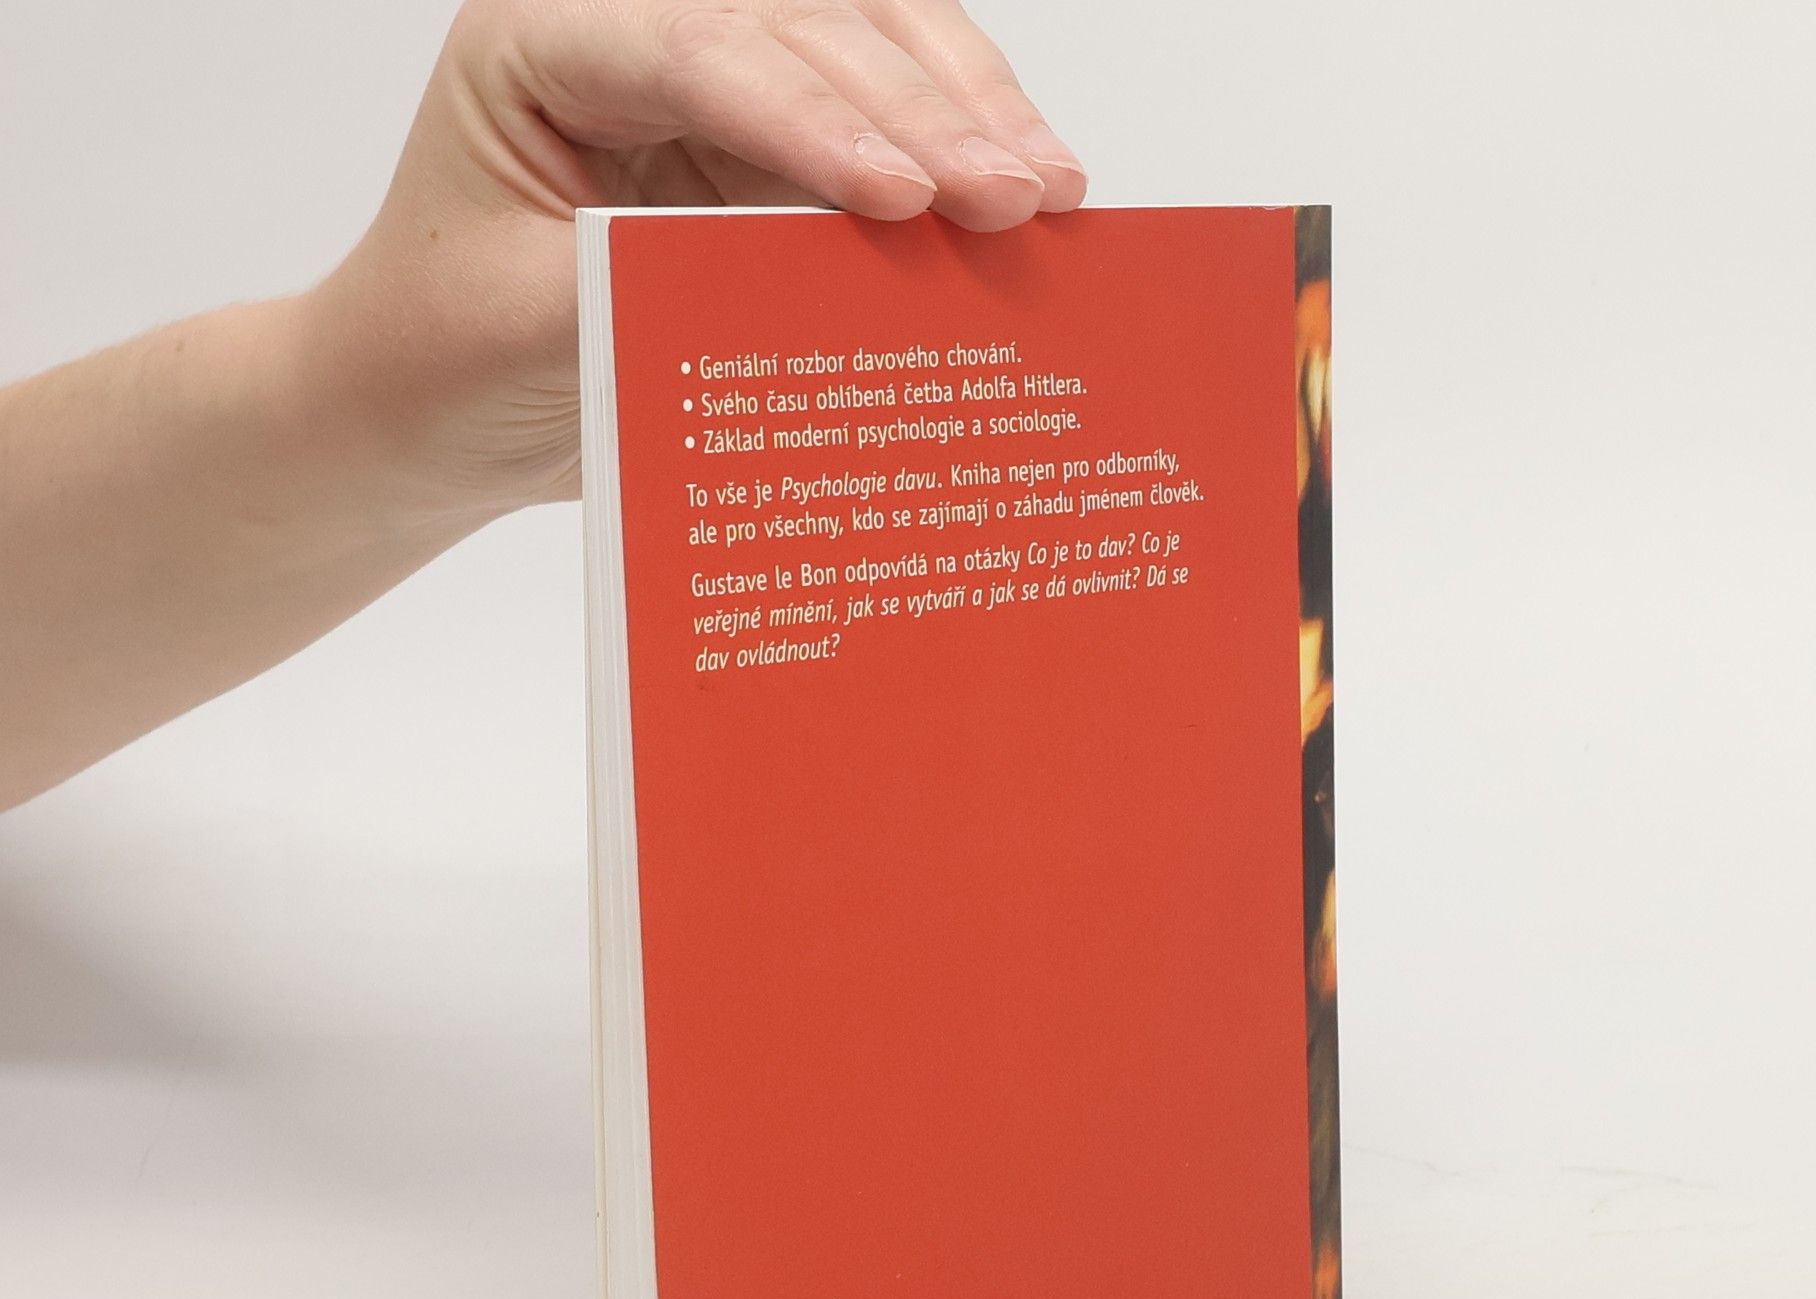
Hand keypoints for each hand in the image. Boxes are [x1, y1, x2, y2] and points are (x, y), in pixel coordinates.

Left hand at [306, 0, 1086, 520]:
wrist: (428, 408)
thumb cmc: (444, 359)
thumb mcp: (532, 329)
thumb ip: (664, 287)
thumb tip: (828, 281)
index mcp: (543, 40)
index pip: (699, 50)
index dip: (815, 118)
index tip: (906, 198)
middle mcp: (631, 26)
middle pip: (806, 24)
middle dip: (924, 109)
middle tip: (1020, 193)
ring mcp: (708, 75)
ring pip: (864, 41)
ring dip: (966, 108)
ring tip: (1052, 188)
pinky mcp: (764, 140)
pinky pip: (878, 120)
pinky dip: (954, 150)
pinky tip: (1026, 188)